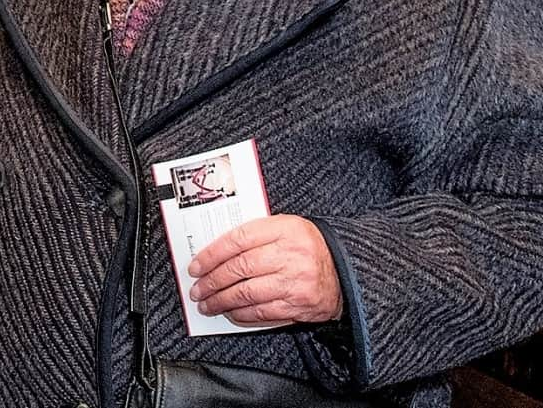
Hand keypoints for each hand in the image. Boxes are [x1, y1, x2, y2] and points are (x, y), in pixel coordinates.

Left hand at [188, 214, 343, 323]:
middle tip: (197, 289)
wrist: (347, 271)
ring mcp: (295, 281)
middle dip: (211, 281)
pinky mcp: (299, 305)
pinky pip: (262, 312)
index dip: (211, 254)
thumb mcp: (286, 228)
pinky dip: (241, 314)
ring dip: (221, 301)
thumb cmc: (309, 248)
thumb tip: (214, 252)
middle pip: (239, 268)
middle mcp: (290, 254)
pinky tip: (230, 313)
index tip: (195, 266)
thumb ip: (255, 235)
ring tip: (207, 304)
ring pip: (246, 293)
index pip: (238, 240)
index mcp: (284, 229)